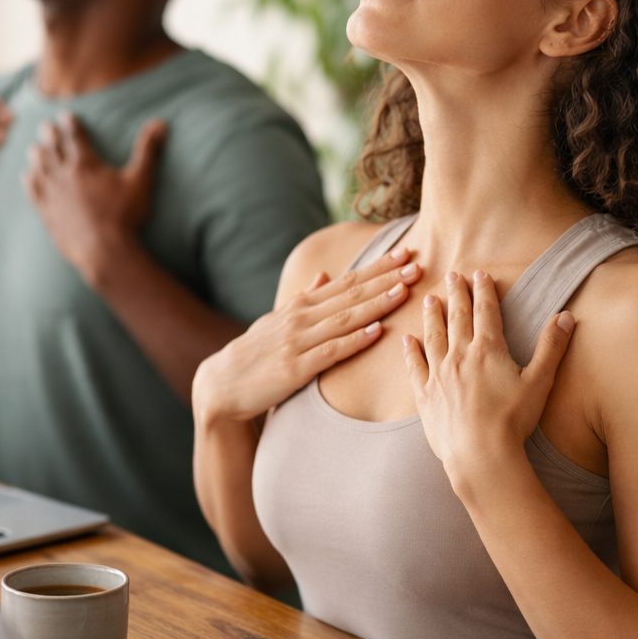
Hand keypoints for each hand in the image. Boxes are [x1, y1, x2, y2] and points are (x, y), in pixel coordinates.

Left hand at [23, 114, 166, 287]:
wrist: (105, 252)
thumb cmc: (125, 216)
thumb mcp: (141, 181)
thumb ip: (149, 151)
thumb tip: (161, 123)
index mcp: (86, 166)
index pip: (75, 138)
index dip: (70, 125)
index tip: (65, 115)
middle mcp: (65, 177)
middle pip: (54, 150)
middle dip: (50, 136)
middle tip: (45, 126)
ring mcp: (54, 197)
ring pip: (41, 170)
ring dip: (37, 157)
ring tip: (33, 148)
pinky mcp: (49, 215)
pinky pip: (34, 194)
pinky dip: (30, 183)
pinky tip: (27, 177)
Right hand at [193, 247, 421, 425]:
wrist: (220, 386)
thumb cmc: (254, 354)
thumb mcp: (276, 321)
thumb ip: (304, 299)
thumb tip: (325, 275)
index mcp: (301, 306)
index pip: (346, 281)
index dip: (377, 267)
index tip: (404, 252)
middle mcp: (301, 318)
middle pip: (350, 294)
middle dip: (385, 278)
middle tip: (417, 264)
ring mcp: (298, 342)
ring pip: (344, 318)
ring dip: (376, 303)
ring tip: (403, 290)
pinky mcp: (294, 368)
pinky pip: (330, 352)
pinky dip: (354, 340)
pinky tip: (375, 331)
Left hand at [403, 270, 574, 492]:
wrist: (480, 453)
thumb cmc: (513, 420)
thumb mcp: (539, 381)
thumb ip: (551, 346)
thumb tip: (565, 316)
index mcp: (488, 349)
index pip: (485, 311)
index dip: (483, 291)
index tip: (480, 274)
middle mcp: (459, 355)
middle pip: (457, 317)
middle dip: (456, 294)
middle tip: (451, 275)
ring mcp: (439, 374)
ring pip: (433, 336)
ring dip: (431, 316)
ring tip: (429, 300)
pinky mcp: (425, 395)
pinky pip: (415, 367)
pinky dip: (410, 351)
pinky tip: (406, 340)